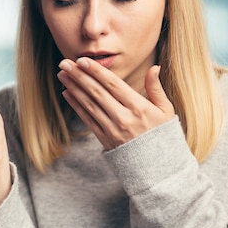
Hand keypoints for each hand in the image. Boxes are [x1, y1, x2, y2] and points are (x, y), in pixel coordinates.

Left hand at [57, 58, 174, 149]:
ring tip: (62, 75)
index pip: (113, 84)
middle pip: (97, 92)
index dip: (96, 71)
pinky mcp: (104, 139)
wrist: (158, 167)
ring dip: (73, 87)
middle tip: (64, 63)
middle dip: (79, 75)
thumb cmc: (162, 135)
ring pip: (89, 104)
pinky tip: (67, 93)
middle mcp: (123, 117)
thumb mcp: (165, 111)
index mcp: (139, 107)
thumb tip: (154, 67)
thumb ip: (156, 88)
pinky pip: (87, 119)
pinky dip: (75, 105)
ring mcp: (112, 129)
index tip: (82, 60)